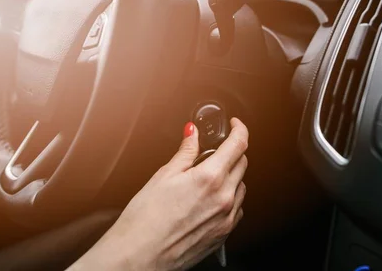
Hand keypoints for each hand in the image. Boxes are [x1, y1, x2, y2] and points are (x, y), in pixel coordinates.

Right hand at [72, 118, 248, 270]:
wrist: (139, 255)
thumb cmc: (146, 219)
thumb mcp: (164, 175)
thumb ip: (185, 152)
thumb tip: (192, 134)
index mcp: (210, 178)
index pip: (238, 144)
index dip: (238, 129)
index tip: (234, 125)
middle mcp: (224, 198)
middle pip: (242, 163)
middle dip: (231, 152)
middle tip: (212, 152)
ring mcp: (226, 218)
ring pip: (241, 186)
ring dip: (231, 176)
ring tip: (206, 179)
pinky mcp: (224, 234)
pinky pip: (237, 208)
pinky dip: (229, 198)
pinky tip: (209, 199)